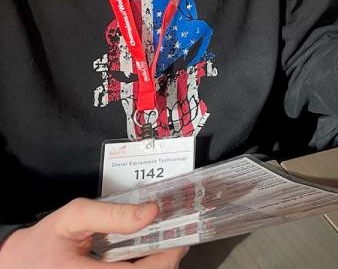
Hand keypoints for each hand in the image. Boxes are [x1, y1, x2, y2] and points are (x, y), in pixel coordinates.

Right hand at [0, 199, 186, 267]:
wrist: (20, 263)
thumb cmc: (44, 240)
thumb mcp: (74, 217)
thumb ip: (113, 214)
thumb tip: (151, 212)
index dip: (167, 259)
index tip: (179, 241)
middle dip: (165, 262)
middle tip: (174, 242)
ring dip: (155, 267)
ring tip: (160, 248)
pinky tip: (142, 258)